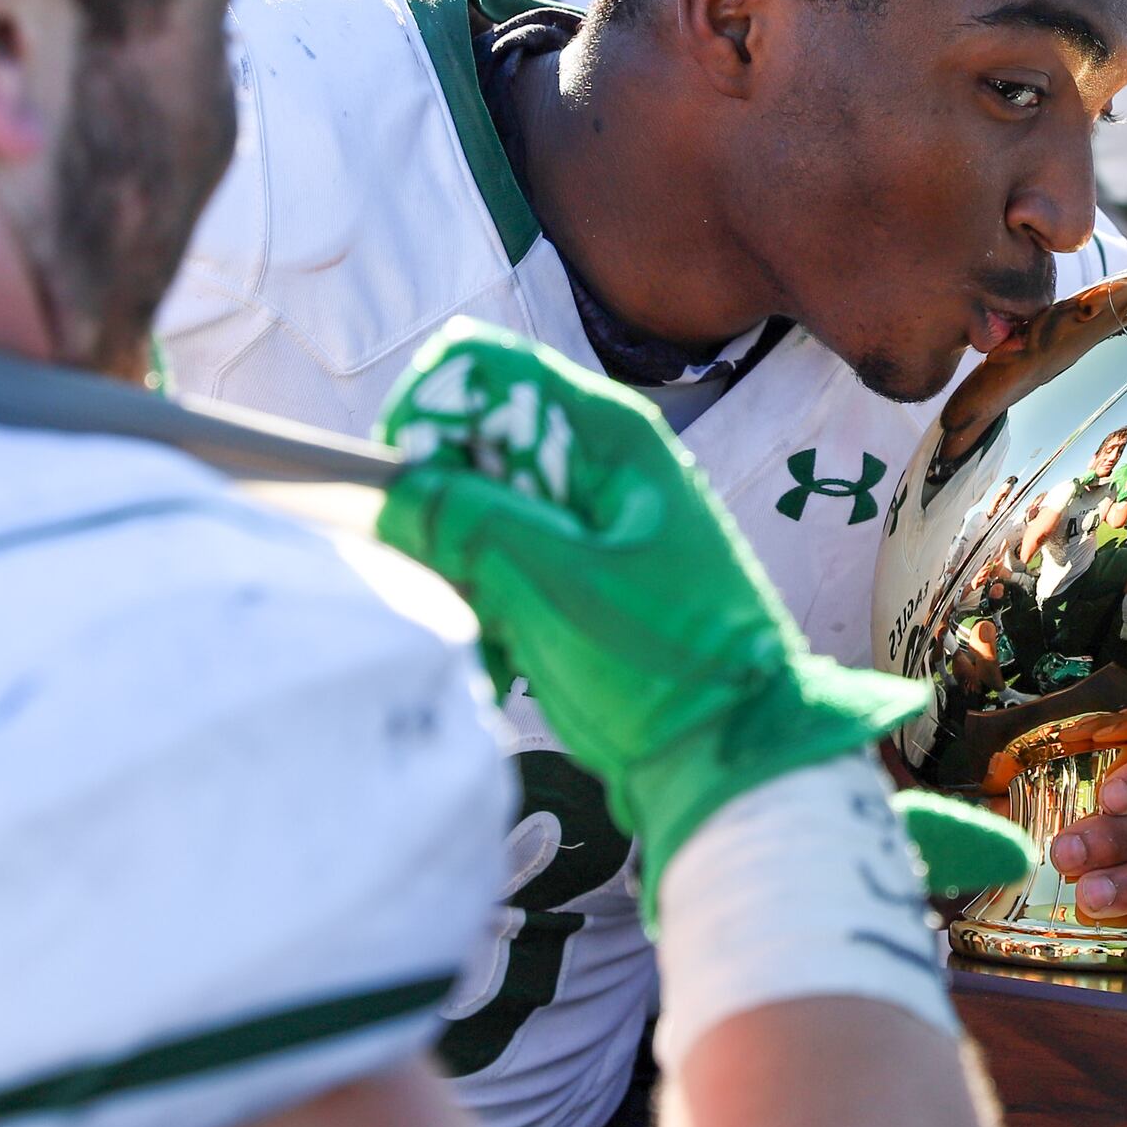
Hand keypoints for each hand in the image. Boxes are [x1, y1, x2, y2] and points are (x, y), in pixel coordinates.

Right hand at [376, 325, 926, 907]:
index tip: (410, 494)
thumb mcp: (553, 589)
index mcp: (609, 437)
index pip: (484, 371)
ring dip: (458, 568)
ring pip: (479, 505)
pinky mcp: (581, 571)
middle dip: (441, 509)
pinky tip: (504, 654)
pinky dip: (485, 602)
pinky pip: (502, 559)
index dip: (431, 419)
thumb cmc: (667, 669)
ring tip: (486, 633)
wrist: (731, 755)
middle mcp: (600, 462)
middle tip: (449, 580)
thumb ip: (469, 525)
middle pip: (474, 441)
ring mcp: (592, 518)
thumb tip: (396, 489)